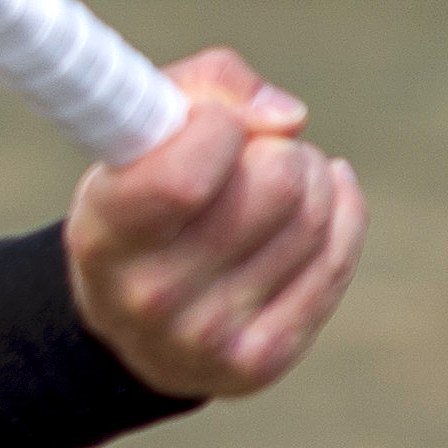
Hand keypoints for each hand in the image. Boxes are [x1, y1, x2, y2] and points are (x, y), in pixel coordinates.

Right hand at [67, 47, 364, 398]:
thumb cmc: (143, 196)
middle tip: (261, 151)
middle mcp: (151, 297)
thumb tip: (290, 118)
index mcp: (104, 233)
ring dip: (312, 175)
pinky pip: (336, 261)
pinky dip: (342, 212)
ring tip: (282, 177)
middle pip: (278, 186)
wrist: (130, 326)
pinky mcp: (260, 360)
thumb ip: (210, 86)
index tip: (216, 125)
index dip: (220, 127)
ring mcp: (208, 338)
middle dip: (280, 149)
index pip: (186, 176)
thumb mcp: (142, 130)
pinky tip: (326, 196)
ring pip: (314, 218)